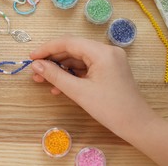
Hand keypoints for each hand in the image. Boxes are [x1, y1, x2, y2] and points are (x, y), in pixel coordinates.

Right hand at [29, 36, 155, 136]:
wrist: (137, 126)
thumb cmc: (110, 109)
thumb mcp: (79, 92)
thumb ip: (55, 75)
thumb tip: (36, 65)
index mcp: (102, 52)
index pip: (68, 42)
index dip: (47, 48)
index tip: (30, 57)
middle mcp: (106, 51)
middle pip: (72, 49)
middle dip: (52, 60)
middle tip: (34, 72)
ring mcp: (108, 60)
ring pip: (77, 59)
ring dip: (60, 69)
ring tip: (42, 81)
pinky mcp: (108, 70)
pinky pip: (85, 68)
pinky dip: (71, 75)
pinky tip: (58, 87)